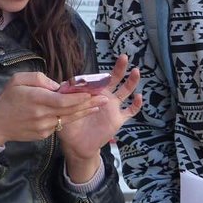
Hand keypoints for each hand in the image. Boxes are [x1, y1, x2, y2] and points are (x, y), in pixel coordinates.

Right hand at [0, 71, 107, 144]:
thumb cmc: (7, 98)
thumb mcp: (18, 80)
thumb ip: (39, 79)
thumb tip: (58, 85)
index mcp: (37, 100)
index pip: (63, 100)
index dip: (79, 97)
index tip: (92, 92)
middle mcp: (43, 115)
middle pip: (71, 110)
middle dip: (89, 104)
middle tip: (105, 98)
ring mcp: (44, 127)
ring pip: (68, 119)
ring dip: (84, 112)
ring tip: (99, 106)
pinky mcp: (44, 135)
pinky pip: (60, 125)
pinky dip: (70, 117)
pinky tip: (81, 112)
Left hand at [58, 54, 141, 181]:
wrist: (77, 145)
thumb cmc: (69, 124)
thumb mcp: (64, 108)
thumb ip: (65, 96)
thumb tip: (63, 82)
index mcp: (92, 92)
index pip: (97, 79)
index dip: (98, 76)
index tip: (95, 77)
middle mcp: (104, 96)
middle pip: (114, 79)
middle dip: (119, 68)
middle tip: (124, 57)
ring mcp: (112, 107)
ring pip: (125, 91)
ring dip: (131, 81)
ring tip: (136, 71)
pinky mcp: (118, 119)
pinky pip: (130, 111)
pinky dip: (136, 105)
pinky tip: (139, 97)